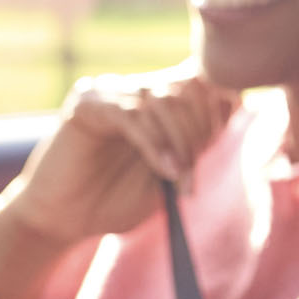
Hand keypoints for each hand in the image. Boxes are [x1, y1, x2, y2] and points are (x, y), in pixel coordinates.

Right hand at [0, 66, 233, 298]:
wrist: (63, 221)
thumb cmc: (114, 200)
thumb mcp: (170, 173)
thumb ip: (197, 140)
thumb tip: (236, 102)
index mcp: (157, 100)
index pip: (204, 77)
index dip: (220, 107)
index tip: (215, 146)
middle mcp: (134, 88)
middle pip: (188, 87)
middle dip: (200, 132)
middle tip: (190, 175)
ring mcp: (109, 92)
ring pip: (163, 100)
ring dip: (180, 143)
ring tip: (178, 179)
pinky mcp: (87, 105)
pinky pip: (133, 115)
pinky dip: (155, 144)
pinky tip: (164, 170)